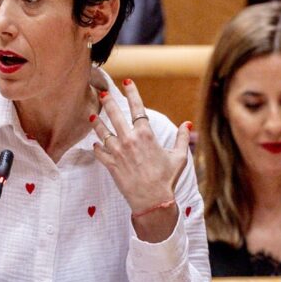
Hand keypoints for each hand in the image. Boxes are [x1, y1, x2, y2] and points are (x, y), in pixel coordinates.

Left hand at [91, 79, 190, 213]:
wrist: (152, 199)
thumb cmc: (167, 178)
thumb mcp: (179, 157)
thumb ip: (183, 138)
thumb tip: (188, 124)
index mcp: (146, 135)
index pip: (137, 108)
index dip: (132, 93)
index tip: (127, 82)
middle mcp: (129, 140)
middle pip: (115, 115)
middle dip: (108, 102)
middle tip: (103, 93)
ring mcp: (118, 152)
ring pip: (103, 132)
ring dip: (97, 123)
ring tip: (93, 115)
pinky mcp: (110, 164)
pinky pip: (100, 152)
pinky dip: (97, 147)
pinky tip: (95, 143)